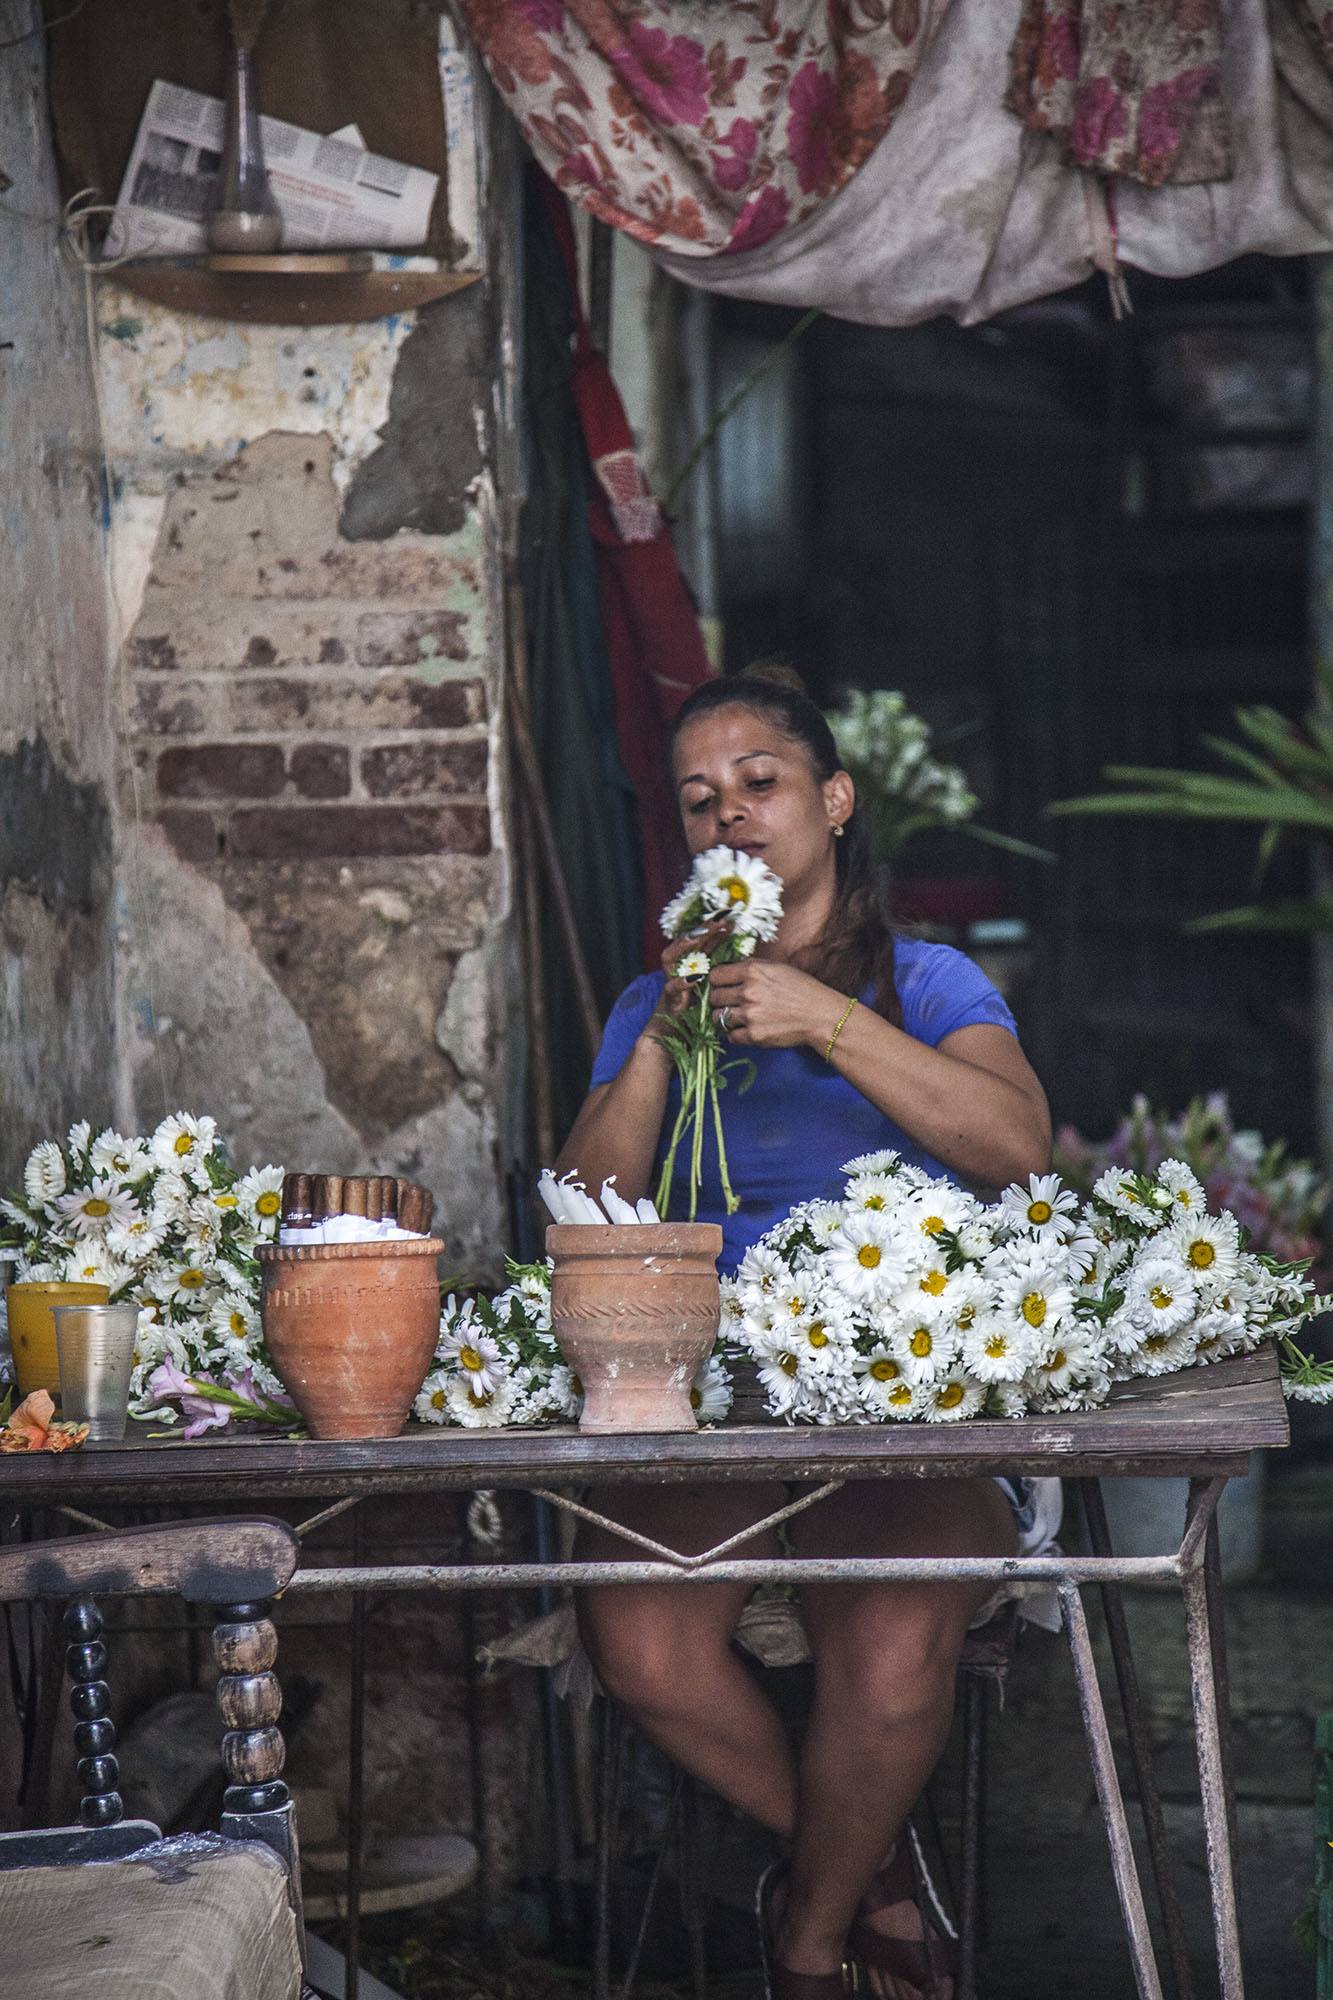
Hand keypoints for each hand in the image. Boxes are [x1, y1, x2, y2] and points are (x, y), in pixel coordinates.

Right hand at [634, 920, 732, 1056]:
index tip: (730, 916)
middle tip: (719, 919)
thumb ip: (722, 968)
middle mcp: (679, 968)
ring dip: (686, 946)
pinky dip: (682, 982)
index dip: (714, 927)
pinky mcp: (669, 999)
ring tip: (699, 936)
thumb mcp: (713, 986)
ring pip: (673, 957)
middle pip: (688, 942)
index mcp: (692, 963)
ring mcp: (671, 980)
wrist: (673, 1032)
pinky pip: (672, 987)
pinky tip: (693, 977)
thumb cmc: (696, 1009)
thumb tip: (742, 953)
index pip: (702, 940)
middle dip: (703, 929)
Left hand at [708, 960, 844, 1049]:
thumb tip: (729, 969)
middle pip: (713, 997)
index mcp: (752, 971)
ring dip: (723, 1018)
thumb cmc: (803, 990)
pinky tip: (746, 1029)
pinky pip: (730, 1036)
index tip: (721, 985)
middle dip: (719, 999)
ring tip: (735, 1017)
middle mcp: (748, 992)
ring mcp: (750, 1015)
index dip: (717, 981)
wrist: (820, 1016)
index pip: (715, 975)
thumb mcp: (777, 968)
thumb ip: (752, 967)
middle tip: (728, 1002)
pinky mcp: (754, 1036)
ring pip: (717, 1017)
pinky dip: (735, 1034)